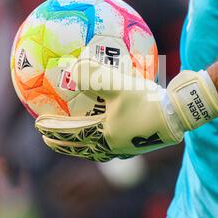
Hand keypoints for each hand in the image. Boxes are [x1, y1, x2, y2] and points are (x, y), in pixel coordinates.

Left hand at [35, 59, 217, 161]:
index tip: (38, 126)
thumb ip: (93, 76)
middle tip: (49, 140)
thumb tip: (70, 67)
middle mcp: (113, 146)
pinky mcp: (139, 144)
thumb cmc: (148, 101)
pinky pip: (113, 144)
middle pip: (81, 148)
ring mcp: (127, 147)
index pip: (71, 135)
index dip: (53, 130)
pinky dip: (102, 140)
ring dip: (82, 146)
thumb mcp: (118, 85)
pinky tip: (108, 129)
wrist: (179, 114)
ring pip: (97, 150)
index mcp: (104, 136)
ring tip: (76, 140)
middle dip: (64, 144)